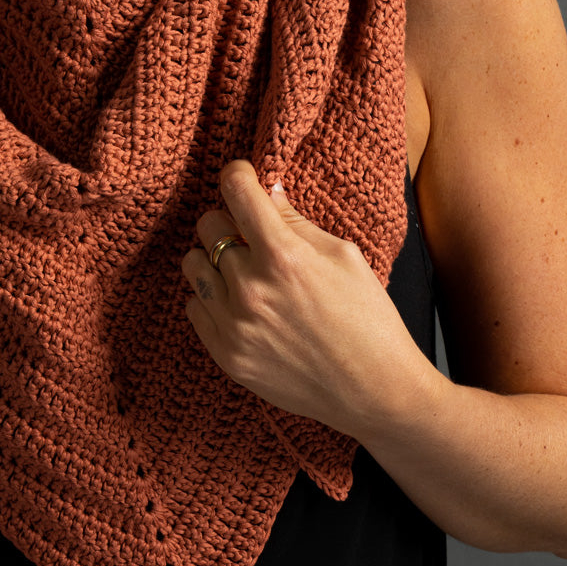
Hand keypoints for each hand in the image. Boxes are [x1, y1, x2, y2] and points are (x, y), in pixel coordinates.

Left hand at [180, 159, 432, 436]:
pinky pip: (194, 305)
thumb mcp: (344, 257)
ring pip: (193, 264)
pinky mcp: (225, 354)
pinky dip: (212, 298)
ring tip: (243, 271)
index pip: (236, 191)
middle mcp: (251, 288)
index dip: (237, 174)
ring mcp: (234, 324)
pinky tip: (242, 304)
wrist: (374, 391)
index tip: (242, 177)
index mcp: (284, 256)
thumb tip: (266, 192)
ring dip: (214, 260)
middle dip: (229, 220)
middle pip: (208, 225)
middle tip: (251, 234)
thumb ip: (296, 222)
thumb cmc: (368, 319)